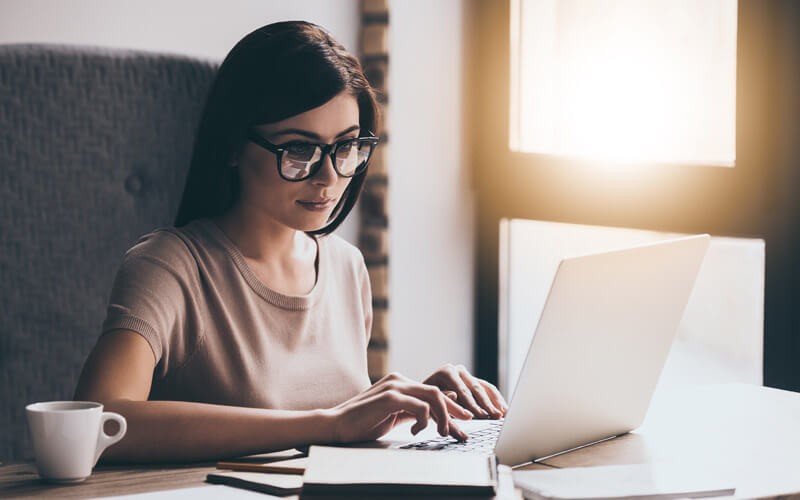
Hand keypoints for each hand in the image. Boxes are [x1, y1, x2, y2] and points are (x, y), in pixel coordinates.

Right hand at [327, 372, 472, 443]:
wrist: (336, 425)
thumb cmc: (363, 423)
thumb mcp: (394, 416)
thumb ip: (414, 411)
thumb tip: (437, 411)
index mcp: (400, 383)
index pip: (433, 391)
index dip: (451, 406)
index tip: (464, 420)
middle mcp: (399, 380)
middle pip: (437, 391)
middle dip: (454, 410)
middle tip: (464, 427)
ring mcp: (394, 386)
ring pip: (433, 396)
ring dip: (443, 416)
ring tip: (442, 432)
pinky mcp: (389, 397)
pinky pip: (420, 406)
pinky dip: (425, 420)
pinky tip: (416, 430)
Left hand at [423, 364, 507, 418]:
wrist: (425, 395)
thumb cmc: (425, 399)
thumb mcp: (430, 399)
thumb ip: (443, 398)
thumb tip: (456, 396)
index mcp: (447, 372)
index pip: (462, 390)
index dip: (471, 404)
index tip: (479, 416)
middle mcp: (459, 371)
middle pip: (476, 388)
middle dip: (487, 405)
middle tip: (495, 417)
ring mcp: (468, 376)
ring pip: (486, 388)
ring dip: (496, 402)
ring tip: (503, 415)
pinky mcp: (475, 382)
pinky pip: (489, 390)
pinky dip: (497, 401)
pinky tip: (504, 410)